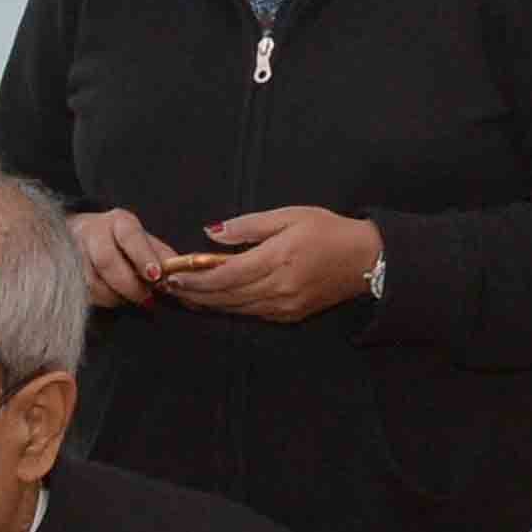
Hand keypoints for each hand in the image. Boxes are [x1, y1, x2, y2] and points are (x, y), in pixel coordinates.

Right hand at [64, 208, 175, 310]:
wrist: (78, 233)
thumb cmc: (119, 241)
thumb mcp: (144, 240)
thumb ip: (163, 257)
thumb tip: (184, 277)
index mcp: (119, 221)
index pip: (130, 236)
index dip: (143, 257)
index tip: (155, 276)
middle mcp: (94, 232)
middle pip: (107, 260)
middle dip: (129, 285)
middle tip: (146, 299)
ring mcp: (74, 250)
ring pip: (92, 281)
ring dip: (114, 296)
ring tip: (128, 299)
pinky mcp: (63, 269)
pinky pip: (82, 292)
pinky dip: (100, 300)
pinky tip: (111, 298)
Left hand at [165, 206, 381, 322]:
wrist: (365, 260)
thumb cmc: (328, 231)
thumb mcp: (289, 216)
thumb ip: (248, 226)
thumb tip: (211, 234)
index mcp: (278, 259)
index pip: (225, 275)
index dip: (195, 277)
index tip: (172, 273)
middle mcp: (278, 288)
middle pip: (224, 296)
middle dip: (192, 293)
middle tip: (165, 286)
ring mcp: (284, 306)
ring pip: (234, 308)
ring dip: (205, 303)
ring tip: (181, 294)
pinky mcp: (289, 316)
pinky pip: (250, 313)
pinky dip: (226, 307)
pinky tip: (210, 301)